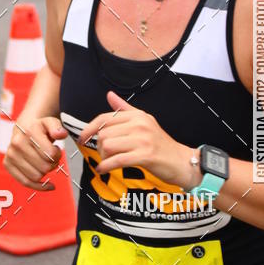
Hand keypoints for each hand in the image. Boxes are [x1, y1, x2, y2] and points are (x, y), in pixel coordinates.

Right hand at [3, 116, 67, 190]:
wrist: (24, 127)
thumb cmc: (41, 128)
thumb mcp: (51, 123)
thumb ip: (58, 128)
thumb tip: (60, 134)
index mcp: (29, 132)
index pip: (50, 154)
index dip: (57, 155)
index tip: (56, 150)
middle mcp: (17, 142)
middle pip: (44, 167)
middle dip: (52, 164)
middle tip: (51, 157)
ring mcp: (11, 154)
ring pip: (36, 176)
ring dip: (45, 172)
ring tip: (44, 162)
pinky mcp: (7, 164)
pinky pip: (25, 183)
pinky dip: (39, 186)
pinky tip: (48, 185)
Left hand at [77, 90, 193, 187]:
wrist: (182, 161)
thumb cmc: (160, 144)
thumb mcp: (144, 121)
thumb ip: (125, 109)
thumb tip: (109, 94)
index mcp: (137, 115)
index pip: (105, 118)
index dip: (89, 128)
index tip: (82, 138)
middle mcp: (140, 124)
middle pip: (104, 134)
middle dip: (99, 147)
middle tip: (104, 155)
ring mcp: (143, 139)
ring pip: (107, 146)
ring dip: (103, 157)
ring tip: (107, 162)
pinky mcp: (145, 155)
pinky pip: (116, 160)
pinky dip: (106, 166)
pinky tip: (103, 170)